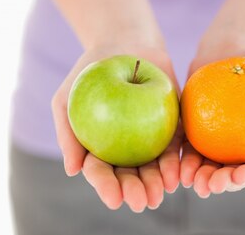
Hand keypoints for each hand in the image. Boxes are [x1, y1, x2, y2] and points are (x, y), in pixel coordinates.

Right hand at [51, 44, 181, 211]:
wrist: (123, 42)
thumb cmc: (89, 71)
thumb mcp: (67, 98)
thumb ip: (66, 133)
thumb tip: (72, 171)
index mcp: (99, 149)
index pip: (101, 172)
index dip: (107, 187)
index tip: (114, 199)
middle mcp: (125, 149)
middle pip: (130, 175)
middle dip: (135, 191)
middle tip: (141, 202)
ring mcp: (149, 139)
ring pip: (154, 167)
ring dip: (156, 183)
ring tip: (159, 194)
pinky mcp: (171, 126)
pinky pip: (175, 147)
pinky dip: (176, 161)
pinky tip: (177, 174)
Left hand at [179, 44, 244, 197]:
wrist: (236, 46)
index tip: (237, 176)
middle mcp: (240, 149)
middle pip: (231, 173)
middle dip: (221, 184)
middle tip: (210, 185)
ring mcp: (216, 140)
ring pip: (207, 166)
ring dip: (200, 178)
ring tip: (192, 181)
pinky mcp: (194, 128)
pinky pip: (187, 146)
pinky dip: (183, 159)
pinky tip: (178, 167)